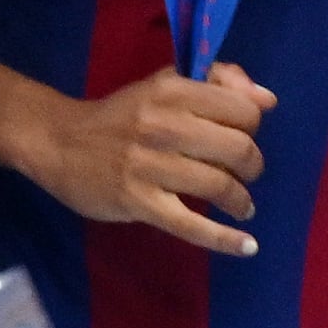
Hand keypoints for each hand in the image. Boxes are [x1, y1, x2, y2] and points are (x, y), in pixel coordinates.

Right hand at [33, 61, 276, 255]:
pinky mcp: (138, 202)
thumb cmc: (122, 115)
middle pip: (238, 148)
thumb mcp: (165, 84)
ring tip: (241, 205)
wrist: (60, 142)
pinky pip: (191, 225)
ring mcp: (149, 166)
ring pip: (219, 185)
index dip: (253, 125)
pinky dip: (224, 239)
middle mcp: (163, 125)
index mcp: (173, 90)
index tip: (243, 135)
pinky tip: (247, 246)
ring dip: (240, 199)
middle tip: (246, 173)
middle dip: (253, 164)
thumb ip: (218, 82)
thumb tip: (268, 99)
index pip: (242, 109)